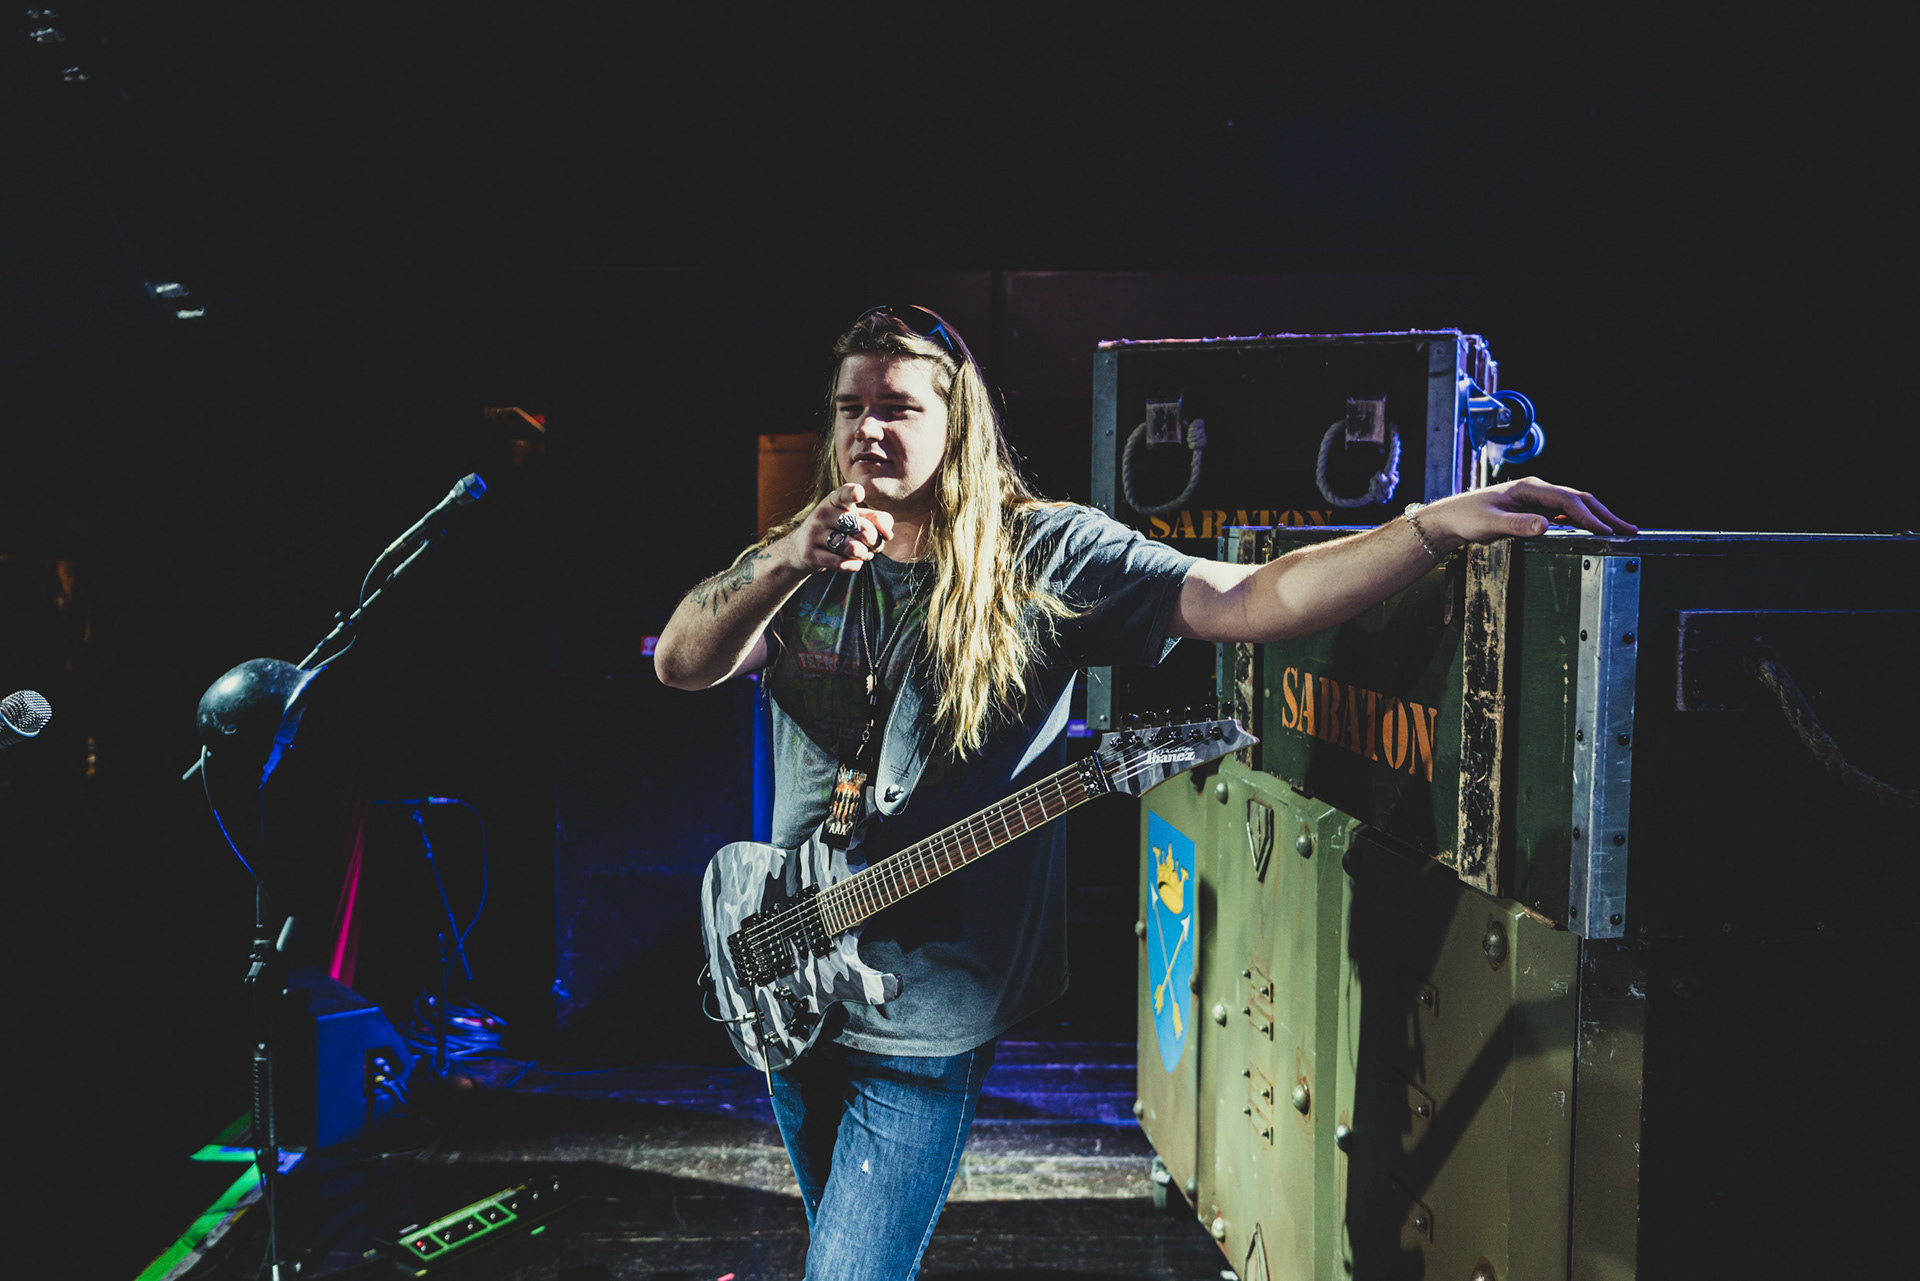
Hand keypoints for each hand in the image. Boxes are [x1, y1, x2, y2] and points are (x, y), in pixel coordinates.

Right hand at [783, 483, 895, 571]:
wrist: (801, 548)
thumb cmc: (838, 529)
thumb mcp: (856, 518)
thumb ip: (878, 520)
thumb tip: (888, 534)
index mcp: (835, 500)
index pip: (844, 494)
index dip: (852, 493)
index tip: (859, 493)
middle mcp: (823, 513)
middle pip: (862, 528)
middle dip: (875, 541)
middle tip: (872, 545)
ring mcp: (814, 533)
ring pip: (853, 548)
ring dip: (864, 555)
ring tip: (862, 553)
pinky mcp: (810, 554)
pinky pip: (842, 563)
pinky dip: (854, 565)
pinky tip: (852, 561)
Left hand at [1425, 478, 1636, 549]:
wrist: (1451, 517)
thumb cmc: (1468, 518)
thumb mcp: (1490, 524)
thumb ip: (1517, 524)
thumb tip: (1546, 525)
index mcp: (1529, 488)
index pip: (1568, 501)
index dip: (1589, 516)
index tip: (1606, 530)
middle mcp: (1537, 489)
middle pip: (1579, 499)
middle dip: (1605, 514)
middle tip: (1629, 529)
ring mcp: (1537, 498)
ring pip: (1575, 505)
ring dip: (1597, 517)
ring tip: (1619, 530)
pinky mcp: (1535, 508)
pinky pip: (1565, 513)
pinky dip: (1583, 520)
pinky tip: (1594, 530)